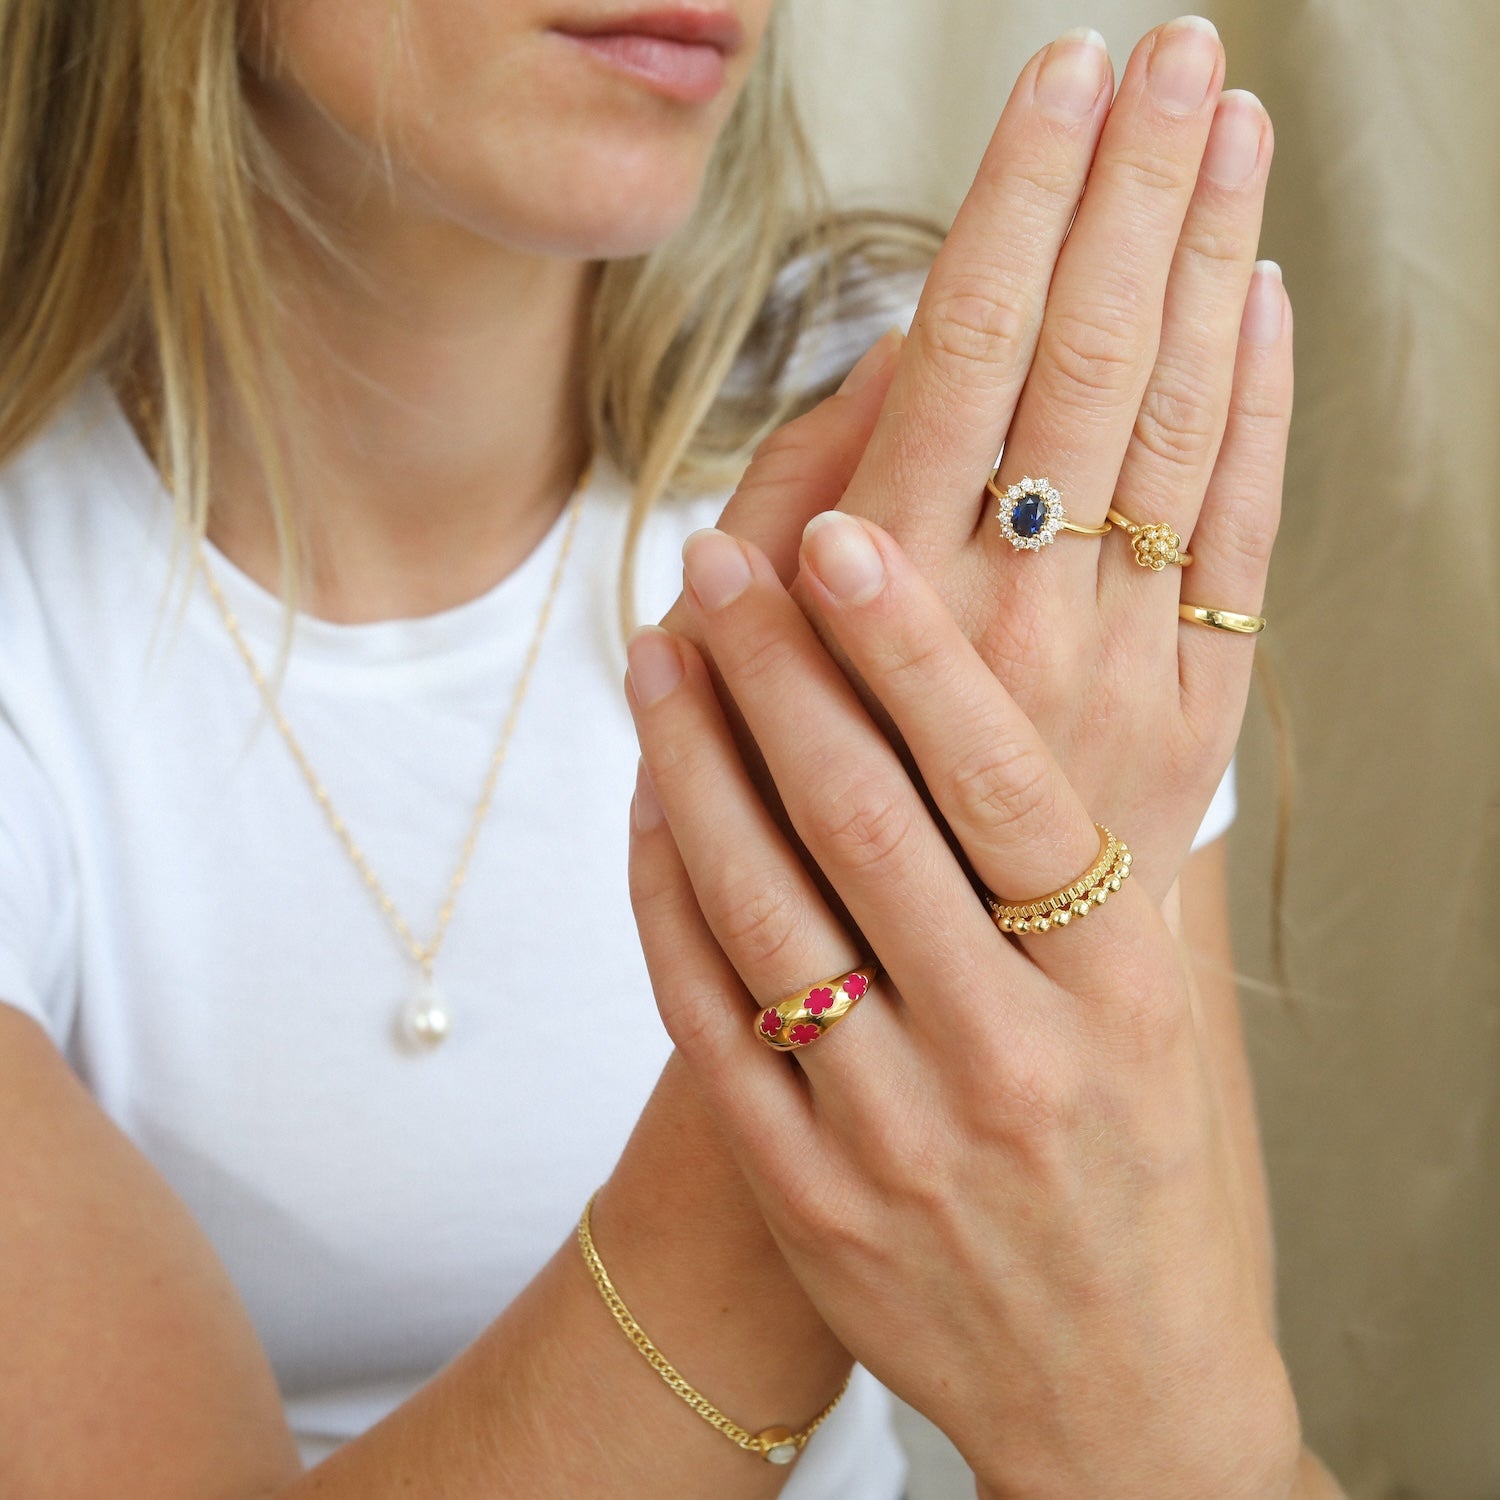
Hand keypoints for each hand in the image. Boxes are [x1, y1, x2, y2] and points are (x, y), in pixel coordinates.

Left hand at [625, 517, 1299, 1495]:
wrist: (1120, 1390)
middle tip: (714, 558)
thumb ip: (1087, 875)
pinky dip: (665, 896)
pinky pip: (709, 1019)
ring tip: (658, 652)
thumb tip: (993, 688)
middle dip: (776, 673)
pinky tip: (645, 801)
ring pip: (762, 909)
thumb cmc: (1150, 1171)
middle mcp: (1010, 1060)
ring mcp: (897, 1137)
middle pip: (863, 823)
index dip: (908, 650)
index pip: (1001, 785)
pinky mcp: (809, 1197)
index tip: (835, 536)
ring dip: (694, 762)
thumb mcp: (1166, 1019)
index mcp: (1120, 995)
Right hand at [675, 17, 1289, 892]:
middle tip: (1178, 53)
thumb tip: (901, 350)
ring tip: (1233, 130)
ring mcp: (1117, 673)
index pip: (966, 346)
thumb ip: (804, 503)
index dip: (1022, 200)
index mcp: (884, 592)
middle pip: (1089, 360)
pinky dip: (1262, 417)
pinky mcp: (1187, 725)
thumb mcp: (732, 665)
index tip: (1064, 75)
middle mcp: (1010, 620)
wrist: (926, 1029)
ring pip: (1178, 432)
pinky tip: (1266, 306)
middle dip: (1136, 191)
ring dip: (1213, 267)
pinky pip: (1240, 547)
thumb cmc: (798, 834)